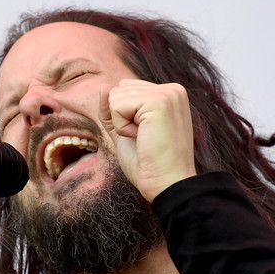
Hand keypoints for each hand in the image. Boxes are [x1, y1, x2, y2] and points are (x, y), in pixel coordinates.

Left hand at [100, 80, 196, 201]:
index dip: (124, 118)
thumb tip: (102, 89)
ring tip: (144, 139)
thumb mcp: (126, 132)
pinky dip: (122, 127)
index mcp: (168, 95)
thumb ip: (115, 111)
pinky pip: (117, 106)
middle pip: (119, 89)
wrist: (166, 185)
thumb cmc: (149, 165)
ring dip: (122, 124)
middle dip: (122, 119)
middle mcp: (172, 90)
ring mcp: (167, 93)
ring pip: (115, 96)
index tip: (146, 137)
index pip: (127, 89)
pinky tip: (142, 138)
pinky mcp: (159, 101)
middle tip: (145, 139)